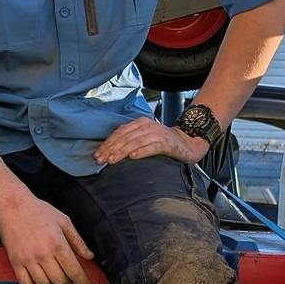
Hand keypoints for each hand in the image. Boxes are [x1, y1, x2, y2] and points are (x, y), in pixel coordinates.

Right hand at [0, 192, 95, 283]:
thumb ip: (78, 241)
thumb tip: (89, 257)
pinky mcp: (15, 262)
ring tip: (52, 272)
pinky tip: (39, 279)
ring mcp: (27, 259)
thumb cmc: (39, 211)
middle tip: (67, 273)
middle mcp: (43, 254)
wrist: (12, 206)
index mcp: (57, 244)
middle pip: (60, 281)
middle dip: (68, 281)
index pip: (74, 270)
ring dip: (52, 282)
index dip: (83, 282)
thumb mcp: (64, 222)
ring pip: (44, 283)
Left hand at [93, 117, 208, 167]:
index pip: (119, 132)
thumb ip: (130, 140)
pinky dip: (142, 152)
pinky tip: (133, 157)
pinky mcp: (166, 142)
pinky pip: (152, 147)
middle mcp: (147, 126)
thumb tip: (109, 151)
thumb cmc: (162, 142)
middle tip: (100, 160)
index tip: (97, 154)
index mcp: (139, 123)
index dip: (107, 143)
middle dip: (111, 149)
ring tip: (112, 160)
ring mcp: (157, 133)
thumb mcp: (144, 137)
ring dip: (122, 151)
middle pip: (125, 137)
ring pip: (135, 142)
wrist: (187, 142)